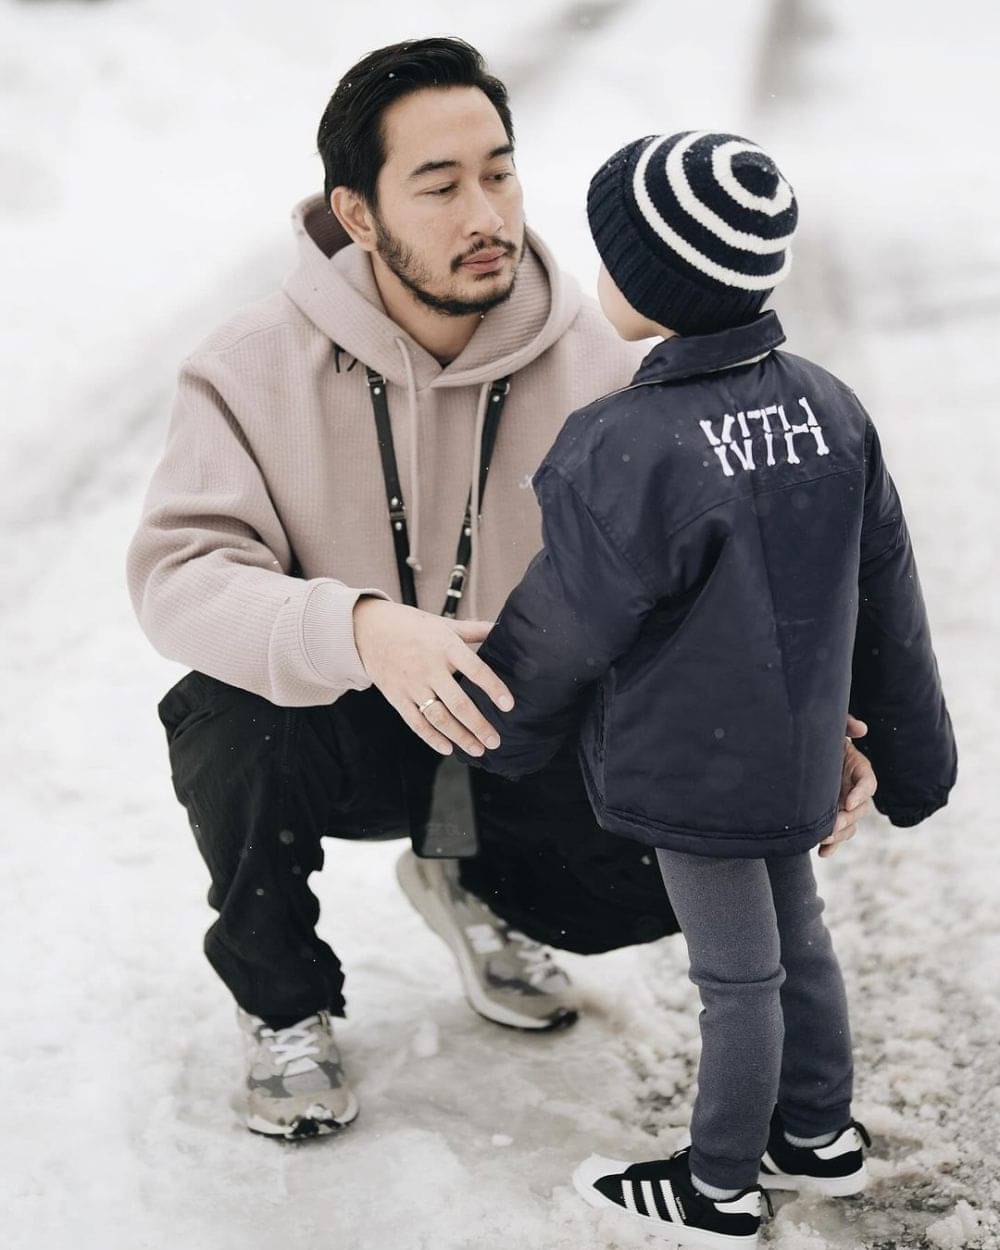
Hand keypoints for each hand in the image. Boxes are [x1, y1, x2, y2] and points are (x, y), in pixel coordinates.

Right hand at [352, 597, 513, 755]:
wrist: (367, 629)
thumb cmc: (411, 625)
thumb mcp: (443, 624)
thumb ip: (473, 629)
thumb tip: (501, 628)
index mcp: (445, 647)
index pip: (475, 670)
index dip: (493, 688)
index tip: (508, 705)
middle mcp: (429, 668)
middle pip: (458, 703)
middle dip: (479, 725)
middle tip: (495, 741)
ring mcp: (411, 685)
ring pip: (439, 718)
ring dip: (460, 737)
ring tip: (477, 749)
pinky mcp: (397, 697)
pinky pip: (416, 722)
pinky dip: (432, 738)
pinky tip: (448, 748)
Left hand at [818, 715, 877, 857]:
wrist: (802, 751)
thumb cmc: (819, 737)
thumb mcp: (831, 727)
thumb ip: (846, 724)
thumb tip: (862, 729)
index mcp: (858, 768)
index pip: (868, 783)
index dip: (861, 793)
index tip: (848, 802)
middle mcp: (854, 789)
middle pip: (859, 809)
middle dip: (848, 819)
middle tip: (833, 824)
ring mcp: (843, 804)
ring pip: (850, 825)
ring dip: (840, 835)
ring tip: (824, 841)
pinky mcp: (832, 815)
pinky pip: (836, 834)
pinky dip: (832, 845)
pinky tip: (822, 853)